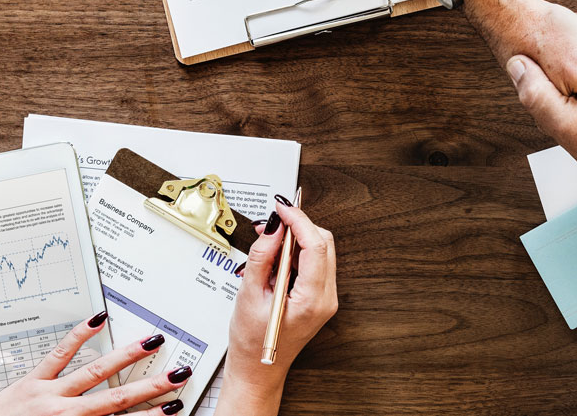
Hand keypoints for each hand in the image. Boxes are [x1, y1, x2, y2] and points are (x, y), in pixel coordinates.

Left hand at [0, 312, 190, 415]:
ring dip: (125, 357)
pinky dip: (79, 336)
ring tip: (150, 342)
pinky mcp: (29, 382)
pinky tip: (97, 320)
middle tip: (177, 374)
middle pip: (116, 398)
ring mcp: (48, 395)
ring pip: (94, 372)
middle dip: (149, 387)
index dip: (151, 415)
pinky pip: (58, 355)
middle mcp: (64, 413)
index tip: (173, 407)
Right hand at [216, 201, 338, 414]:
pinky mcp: (320, 297)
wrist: (258, 369)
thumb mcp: (249, 295)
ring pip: (321, 251)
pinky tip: (276, 259)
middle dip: (299, 226)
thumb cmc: (251, 342)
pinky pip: (315, 264)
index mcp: (312, 300)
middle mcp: (326, 299)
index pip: (316, 245)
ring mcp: (326, 298)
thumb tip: (273, 227)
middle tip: (272, 222)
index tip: (282, 208)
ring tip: (269, 243)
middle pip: (324, 244)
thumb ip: (262, 257)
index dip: (299, 220)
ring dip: (297, 239)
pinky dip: (297, 253)